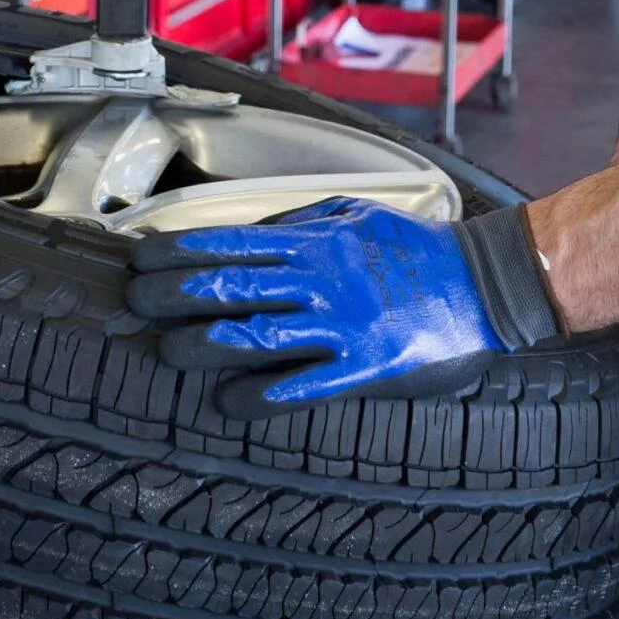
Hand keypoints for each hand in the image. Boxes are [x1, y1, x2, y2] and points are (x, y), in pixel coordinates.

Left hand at [126, 197, 560, 418]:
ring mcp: (342, 323)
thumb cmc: (415, 249)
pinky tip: (229, 401)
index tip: (138, 259)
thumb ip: (299, 226)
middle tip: (134, 303)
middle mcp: (320, 278)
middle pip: (228, 285)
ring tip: (168, 352)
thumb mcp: (354, 217)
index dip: (176, 252)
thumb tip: (245, 234)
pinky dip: (260, 394)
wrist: (485, 284)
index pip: (228, 242)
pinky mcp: (367, 365)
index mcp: (314, 241)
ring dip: (202, 343)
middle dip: (171, 293)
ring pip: (254, 333)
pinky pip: (303, 384)